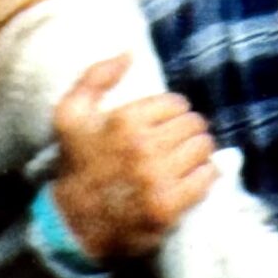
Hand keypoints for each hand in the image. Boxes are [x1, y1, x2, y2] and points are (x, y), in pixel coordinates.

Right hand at [49, 55, 218, 262]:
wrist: (71, 224)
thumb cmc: (76, 165)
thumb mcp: (70, 115)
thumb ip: (96, 77)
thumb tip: (128, 53)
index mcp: (124, 121)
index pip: (176, 104)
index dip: (174, 111)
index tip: (167, 122)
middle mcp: (143, 148)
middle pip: (194, 125)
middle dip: (190, 130)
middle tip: (180, 140)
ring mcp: (157, 179)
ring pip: (203, 149)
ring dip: (200, 151)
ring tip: (189, 156)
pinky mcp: (168, 208)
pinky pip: (206, 179)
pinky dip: (206, 175)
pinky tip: (194, 176)